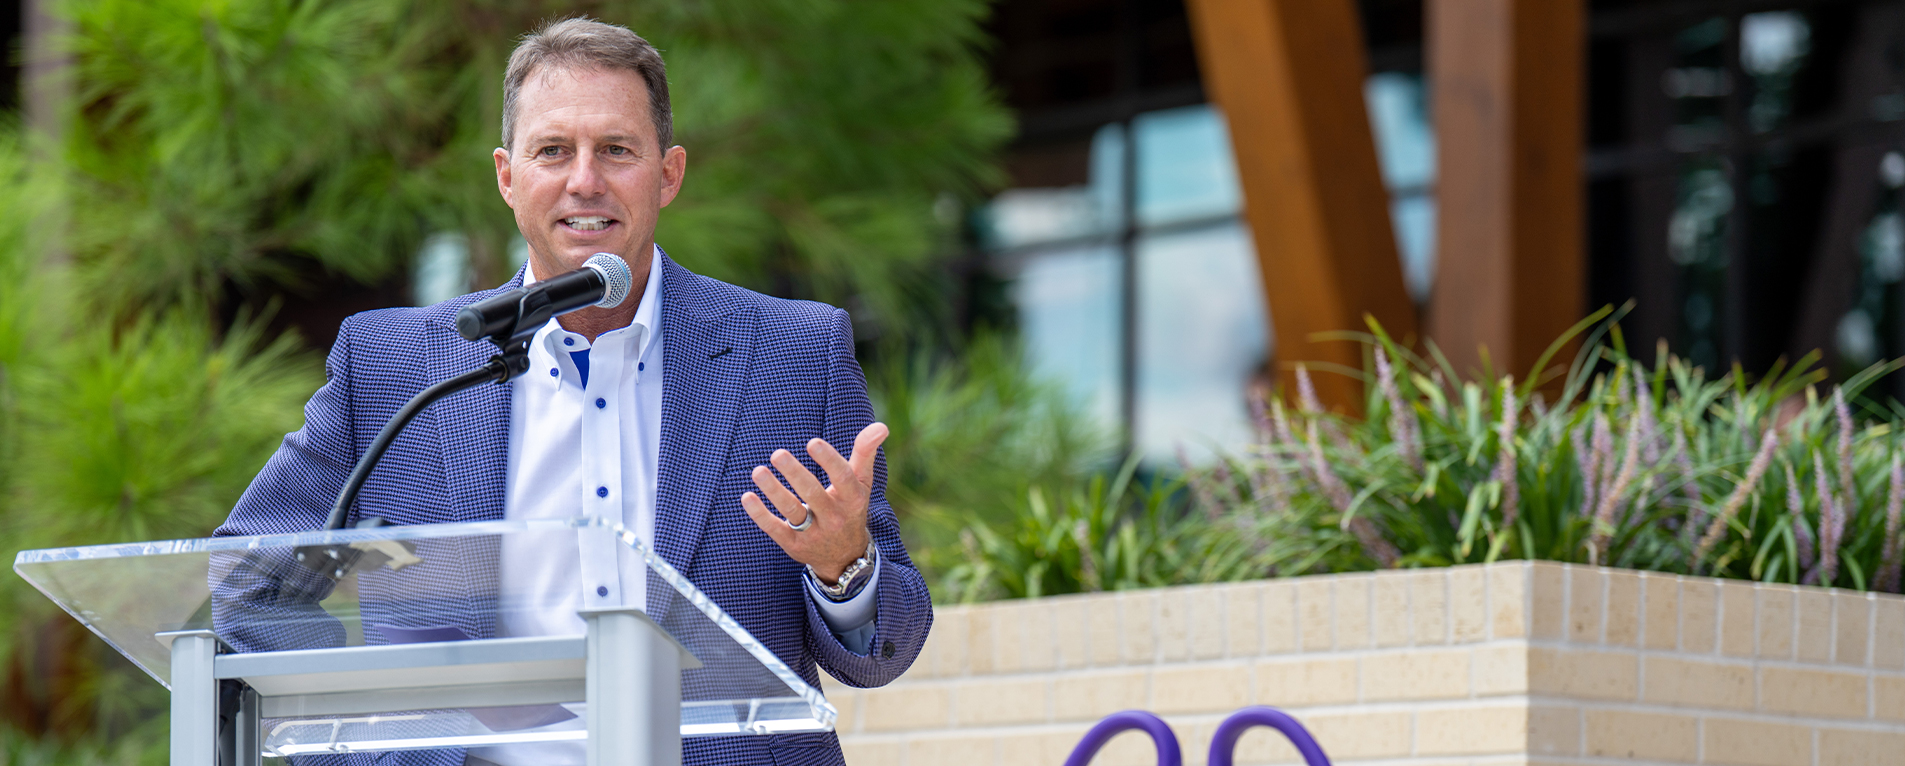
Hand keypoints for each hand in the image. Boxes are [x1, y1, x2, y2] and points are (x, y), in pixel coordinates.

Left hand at [740, 422, 888, 582]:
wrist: (845, 557)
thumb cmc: (850, 507)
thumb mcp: (861, 483)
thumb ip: (866, 453)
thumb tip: (881, 426)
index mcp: (853, 499)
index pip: (843, 479)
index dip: (829, 460)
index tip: (812, 442)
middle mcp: (835, 518)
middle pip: (813, 494)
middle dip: (795, 473)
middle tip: (777, 453)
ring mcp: (814, 533)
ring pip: (793, 512)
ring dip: (774, 491)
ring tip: (758, 471)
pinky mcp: (794, 546)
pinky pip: (775, 529)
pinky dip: (760, 515)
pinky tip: (747, 497)